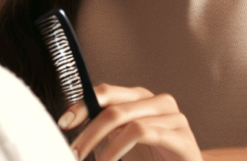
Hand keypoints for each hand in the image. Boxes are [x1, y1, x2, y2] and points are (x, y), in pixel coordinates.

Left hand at [58, 84, 203, 160]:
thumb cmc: (154, 160)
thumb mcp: (123, 142)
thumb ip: (105, 131)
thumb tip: (70, 127)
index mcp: (142, 98)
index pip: (107, 92)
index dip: (83, 105)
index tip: (64, 123)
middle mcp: (160, 102)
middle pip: (115, 106)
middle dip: (88, 130)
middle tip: (73, 151)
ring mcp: (174, 118)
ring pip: (128, 120)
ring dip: (101, 144)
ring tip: (89, 160)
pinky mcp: (183, 138)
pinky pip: (144, 133)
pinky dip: (119, 148)